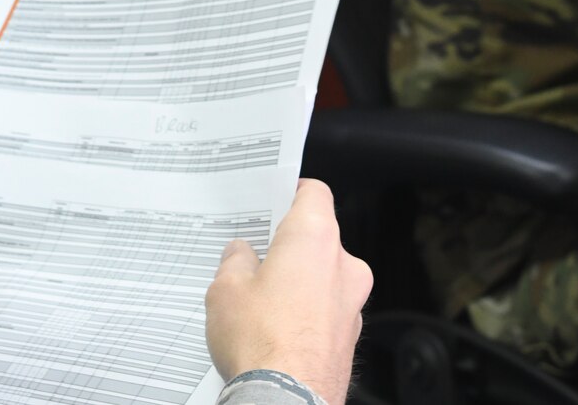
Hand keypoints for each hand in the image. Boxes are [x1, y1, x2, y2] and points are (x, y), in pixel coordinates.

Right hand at [205, 180, 371, 404]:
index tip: (274, 199)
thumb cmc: (261, 341)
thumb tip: (241, 254)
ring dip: (299, 281)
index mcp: (314, 238)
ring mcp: (352, 302)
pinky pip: (328, 308)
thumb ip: (235, 261)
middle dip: (287, 246)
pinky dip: (308, 311)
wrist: (286, 399)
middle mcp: (343, 265)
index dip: (292, 192)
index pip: (314, 193)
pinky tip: (277, 328)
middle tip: (253, 259)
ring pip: (324, 275)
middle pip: (318, 237)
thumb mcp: (225, 288)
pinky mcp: (350, 335)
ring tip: (260, 301)